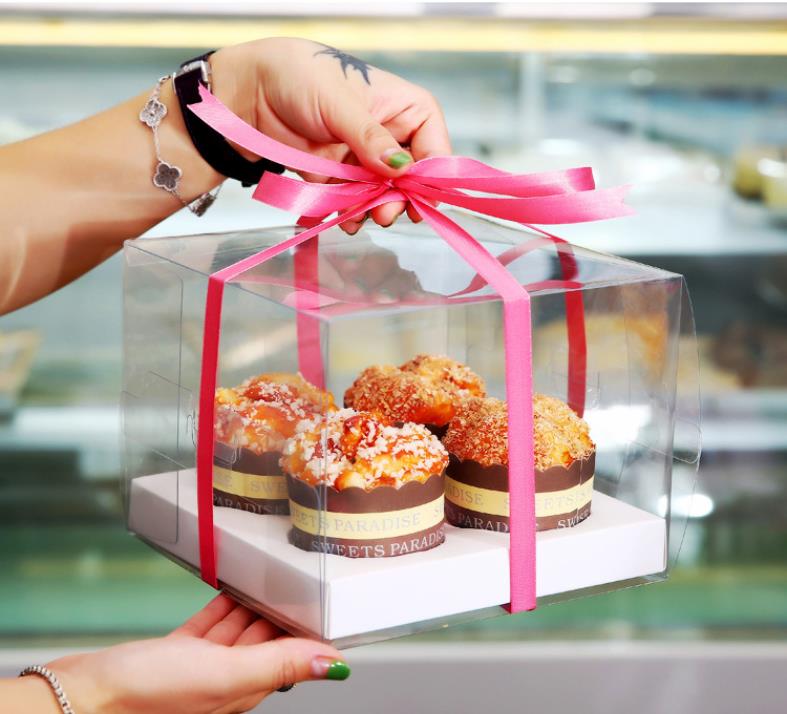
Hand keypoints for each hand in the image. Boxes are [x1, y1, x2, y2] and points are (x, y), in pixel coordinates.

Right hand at [46, 594, 348, 713]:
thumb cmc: (146, 696)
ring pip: (238, 631)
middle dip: (284, 614)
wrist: (85, 698)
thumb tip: (333, 664)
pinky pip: (208, 625)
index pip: (290, 656)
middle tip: (302, 584)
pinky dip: (222, 606)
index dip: (310, 633)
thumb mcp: (224, 674)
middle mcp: (225, 679)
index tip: (326, 607)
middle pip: (266, 641)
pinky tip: (229, 590)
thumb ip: (279, 665)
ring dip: (255, 607)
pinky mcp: (173, 654)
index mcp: (244, 688)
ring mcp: (197, 667)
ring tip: (272, 581)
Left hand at [210, 37, 450, 231]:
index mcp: (403, 107)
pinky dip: (351, 213)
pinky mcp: (340, 177)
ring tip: (361, 217)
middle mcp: (388, 135)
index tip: (422, 199)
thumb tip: (401, 168)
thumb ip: (371, 138)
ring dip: (374, 210)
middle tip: (386, 214)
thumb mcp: (339, 104)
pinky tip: (344, 218)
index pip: (434, 144)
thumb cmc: (298, 76)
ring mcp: (363, 158)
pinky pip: (354, 202)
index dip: (432, 173)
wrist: (249, 92)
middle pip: (410, 178)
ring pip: (383, 195)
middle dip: (400, 199)